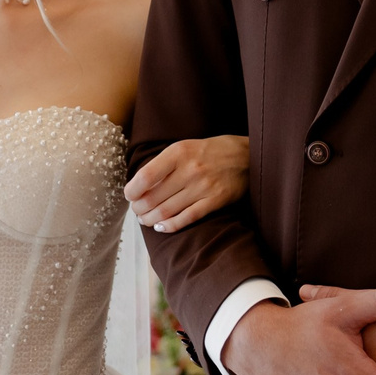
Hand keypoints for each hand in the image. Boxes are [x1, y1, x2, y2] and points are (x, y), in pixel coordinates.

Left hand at [125, 135, 250, 231]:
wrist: (246, 155)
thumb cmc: (209, 152)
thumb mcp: (184, 147)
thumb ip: (163, 164)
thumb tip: (138, 186)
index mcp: (178, 153)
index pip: (146, 176)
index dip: (132, 190)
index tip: (129, 195)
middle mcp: (190, 170)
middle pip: (154, 197)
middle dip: (139, 208)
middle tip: (137, 210)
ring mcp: (203, 187)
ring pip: (167, 211)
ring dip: (150, 219)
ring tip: (145, 219)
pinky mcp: (215, 201)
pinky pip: (187, 218)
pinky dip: (170, 226)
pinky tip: (161, 227)